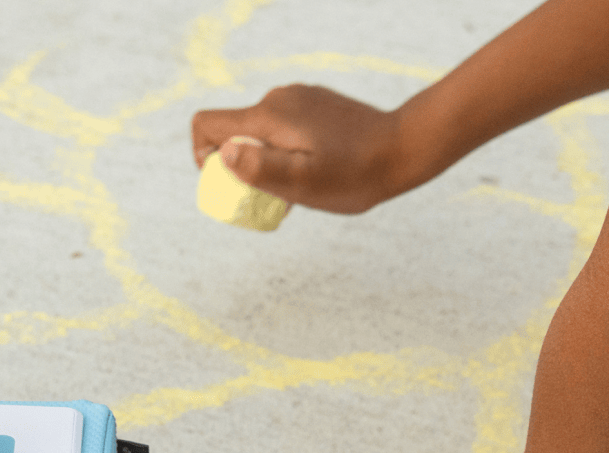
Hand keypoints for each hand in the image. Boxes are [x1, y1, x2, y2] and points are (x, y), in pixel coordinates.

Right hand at [191, 85, 403, 213]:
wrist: (404, 148)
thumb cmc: (354, 174)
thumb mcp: (304, 183)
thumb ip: (261, 168)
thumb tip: (224, 155)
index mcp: (268, 117)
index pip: (207, 124)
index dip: (203, 156)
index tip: (232, 182)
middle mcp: (277, 100)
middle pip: (233, 132)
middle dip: (241, 167)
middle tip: (274, 198)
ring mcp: (298, 99)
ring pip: (261, 134)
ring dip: (267, 163)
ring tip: (301, 188)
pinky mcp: (315, 106)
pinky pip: (284, 130)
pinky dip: (287, 153)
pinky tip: (316, 171)